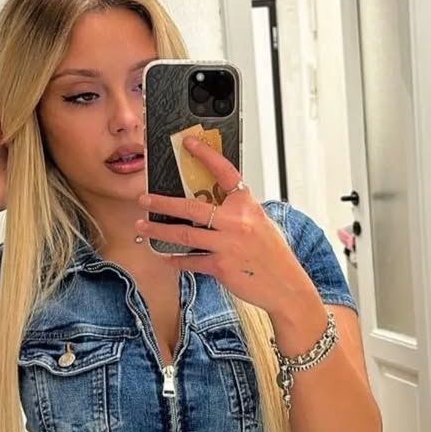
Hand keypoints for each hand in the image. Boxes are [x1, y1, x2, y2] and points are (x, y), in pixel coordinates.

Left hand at [135, 136, 315, 318]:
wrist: (287, 286)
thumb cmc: (274, 256)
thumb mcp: (260, 224)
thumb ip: (237, 213)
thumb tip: (209, 206)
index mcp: (247, 206)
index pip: (224, 172)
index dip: (206, 155)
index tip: (189, 145)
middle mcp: (237, 222)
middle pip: (191, 207)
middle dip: (162, 203)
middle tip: (144, 199)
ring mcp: (227, 245)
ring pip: (184, 234)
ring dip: (159, 231)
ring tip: (143, 226)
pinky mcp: (221, 267)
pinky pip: (190, 260)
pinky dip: (175, 259)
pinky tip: (164, 257)